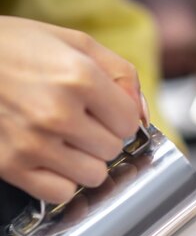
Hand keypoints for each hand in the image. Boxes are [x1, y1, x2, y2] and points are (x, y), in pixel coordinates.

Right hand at [0, 16, 149, 202]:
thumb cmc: (14, 48)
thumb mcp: (73, 42)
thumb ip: (120, 74)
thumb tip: (142, 114)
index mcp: (78, 77)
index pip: (130, 122)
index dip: (119, 116)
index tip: (105, 111)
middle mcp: (58, 113)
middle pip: (113, 150)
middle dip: (101, 136)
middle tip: (78, 121)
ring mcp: (34, 144)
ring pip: (93, 176)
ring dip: (85, 161)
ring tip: (64, 140)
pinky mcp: (13, 166)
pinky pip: (61, 193)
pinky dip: (61, 181)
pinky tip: (50, 160)